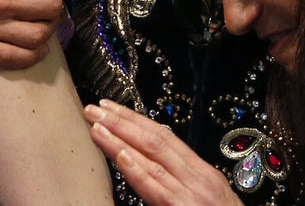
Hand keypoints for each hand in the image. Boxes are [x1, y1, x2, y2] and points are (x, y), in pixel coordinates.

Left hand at [85, 100, 243, 205]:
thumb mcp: (210, 198)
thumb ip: (185, 181)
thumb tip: (155, 167)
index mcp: (201, 171)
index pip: (164, 136)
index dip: (136, 119)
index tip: (112, 108)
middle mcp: (197, 177)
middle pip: (155, 140)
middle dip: (123, 122)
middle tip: (95, 109)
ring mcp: (190, 193)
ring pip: (151, 158)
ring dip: (121, 140)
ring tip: (96, 126)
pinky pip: (156, 187)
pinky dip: (137, 170)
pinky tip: (120, 155)